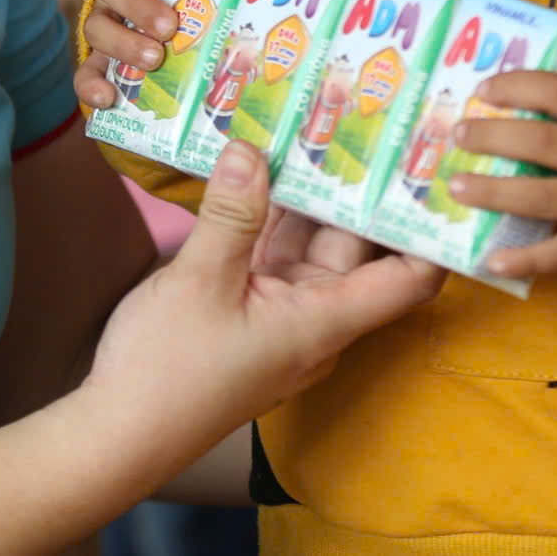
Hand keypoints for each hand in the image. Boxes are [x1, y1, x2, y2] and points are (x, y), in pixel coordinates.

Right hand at [73, 0, 196, 109]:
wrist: (193, 69)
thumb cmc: (219, 16)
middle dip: (140, 2)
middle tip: (170, 26)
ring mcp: (108, 24)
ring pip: (96, 24)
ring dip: (123, 41)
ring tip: (154, 60)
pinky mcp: (101, 64)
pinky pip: (85, 72)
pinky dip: (92, 84)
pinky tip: (110, 99)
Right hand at [79, 142, 441, 481]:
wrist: (119, 432)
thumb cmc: (166, 370)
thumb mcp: (199, 280)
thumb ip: (231, 213)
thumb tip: (252, 149)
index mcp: (323, 320)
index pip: (408, 279)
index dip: (430, 231)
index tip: (436, 178)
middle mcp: (314, 319)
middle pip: (355, 247)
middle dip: (355, 190)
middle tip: (361, 125)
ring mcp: (280, 315)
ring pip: (309, 247)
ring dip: (305, 198)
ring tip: (309, 132)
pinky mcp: (248, 312)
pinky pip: (271, 256)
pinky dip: (266, 219)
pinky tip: (255, 174)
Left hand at [446, 73, 556, 280]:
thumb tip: (507, 88)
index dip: (518, 86)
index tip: (483, 89)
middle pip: (542, 144)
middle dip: (493, 138)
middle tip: (458, 135)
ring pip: (543, 198)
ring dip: (494, 193)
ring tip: (456, 187)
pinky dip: (527, 260)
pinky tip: (491, 260)